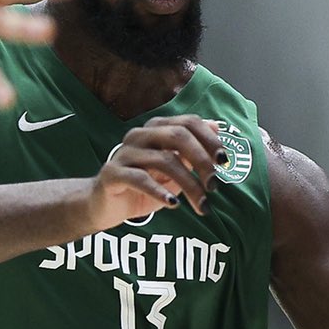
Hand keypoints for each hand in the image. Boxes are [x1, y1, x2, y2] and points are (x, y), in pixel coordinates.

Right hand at [88, 115, 226, 229]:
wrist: (104, 205)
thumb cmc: (143, 185)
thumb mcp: (172, 168)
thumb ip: (192, 149)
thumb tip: (216, 126)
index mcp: (156, 129)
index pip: (188, 122)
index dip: (210, 139)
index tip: (224, 161)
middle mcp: (139, 135)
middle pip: (178, 137)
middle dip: (202, 161)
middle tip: (214, 186)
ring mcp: (124, 153)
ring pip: (164, 160)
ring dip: (189, 184)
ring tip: (202, 204)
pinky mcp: (112, 173)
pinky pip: (140, 179)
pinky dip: (160, 191)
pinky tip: (174, 204)